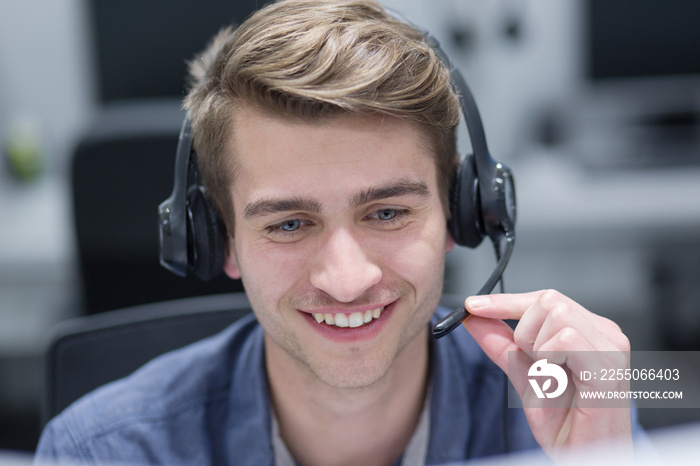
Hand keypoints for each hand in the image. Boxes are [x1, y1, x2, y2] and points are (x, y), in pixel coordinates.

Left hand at [462, 290, 632, 458]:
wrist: (582, 458)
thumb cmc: (566, 424)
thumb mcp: (524, 375)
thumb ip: (501, 344)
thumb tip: (474, 318)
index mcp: (589, 331)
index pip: (544, 298)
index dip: (505, 301)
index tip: (473, 305)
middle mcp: (605, 334)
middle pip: (548, 299)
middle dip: (525, 330)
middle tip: (534, 364)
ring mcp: (611, 348)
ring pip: (556, 314)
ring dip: (538, 347)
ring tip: (550, 376)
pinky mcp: (608, 366)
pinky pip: (566, 339)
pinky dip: (549, 359)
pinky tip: (557, 380)